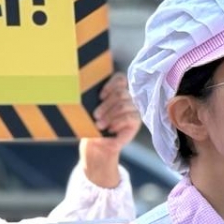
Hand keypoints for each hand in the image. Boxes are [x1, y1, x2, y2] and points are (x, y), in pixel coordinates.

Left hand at [80, 73, 141, 187]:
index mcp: (115, 92)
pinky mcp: (136, 121)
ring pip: (123, 105)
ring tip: (100, 125)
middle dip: (106, 105)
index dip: (111, 84)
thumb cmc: (92, 125)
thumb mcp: (90, 111)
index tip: (100, 96)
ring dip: (109, 116)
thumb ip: (94, 100)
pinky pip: (129, 117)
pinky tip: (110, 129)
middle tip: (95, 116)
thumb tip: (87, 91)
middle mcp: (127, 98)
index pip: (120, 79)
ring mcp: (133, 109)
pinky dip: (117, 122)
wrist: (96, 145)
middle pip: (120, 92)